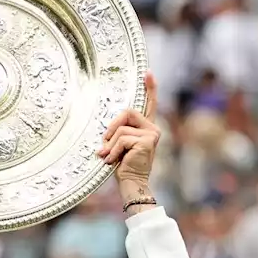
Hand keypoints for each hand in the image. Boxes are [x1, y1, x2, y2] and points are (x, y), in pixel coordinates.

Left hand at [98, 71, 160, 203]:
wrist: (131, 184)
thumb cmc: (123, 166)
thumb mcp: (119, 146)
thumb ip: (117, 134)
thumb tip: (106, 134)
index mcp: (146, 127)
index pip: (150, 104)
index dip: (150, 88)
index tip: (147, 73)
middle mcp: (153, 128)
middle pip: (127, 112)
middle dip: (111, 128)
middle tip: (104, 144)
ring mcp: (152, 134)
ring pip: (121, 129)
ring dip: (110, 145)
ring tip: (110, 158)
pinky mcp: (147, 140)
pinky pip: (121, 138)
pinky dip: (113, 151)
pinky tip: (114, 161)